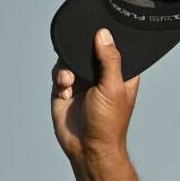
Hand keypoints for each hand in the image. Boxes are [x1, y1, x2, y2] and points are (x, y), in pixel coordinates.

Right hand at [51, 28, 140, 165]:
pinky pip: (58, 72)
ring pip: (70, 59)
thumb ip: (109, 60)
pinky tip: (65, 91)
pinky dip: (59, 79)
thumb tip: (103, 34)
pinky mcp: (65, 89)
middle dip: (79, 53)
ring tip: (69, 82)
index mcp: (120, 74)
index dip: (105, 41)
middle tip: (78, 61)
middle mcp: (101, 75)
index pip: (114, 48)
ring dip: (67, 68)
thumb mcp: (113, 87)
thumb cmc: (108, 122)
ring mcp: (83, 81)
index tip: (96, 34)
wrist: (87, 147)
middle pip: (88, 50)